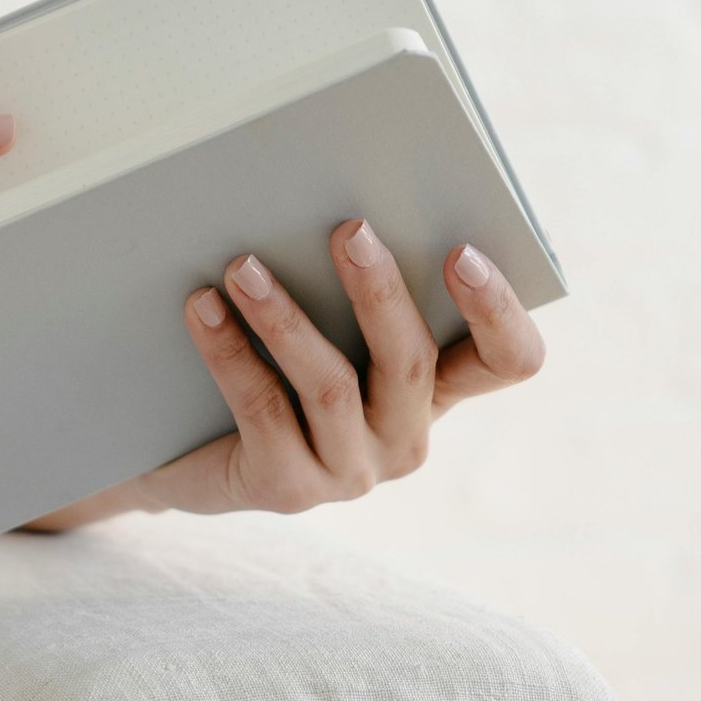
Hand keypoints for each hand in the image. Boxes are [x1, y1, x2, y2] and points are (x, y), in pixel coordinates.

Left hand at [113, 220, 545, 517]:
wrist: (193, 454)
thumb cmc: (272, 365)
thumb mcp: (325, 325)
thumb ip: (347, 285)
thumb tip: (338, 210)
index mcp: (435, 389)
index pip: (508, 360)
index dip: (499, 311)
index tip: (461, 251)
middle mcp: (405, 436)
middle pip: (412, 363)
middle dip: (380, 292)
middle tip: (349, 230)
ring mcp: (351, 471)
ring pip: (331, 387)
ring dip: (285, 318)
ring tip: (242, 265)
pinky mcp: (288, 490)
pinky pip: (263, 409)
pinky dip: (230, 352)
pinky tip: (203, 307)